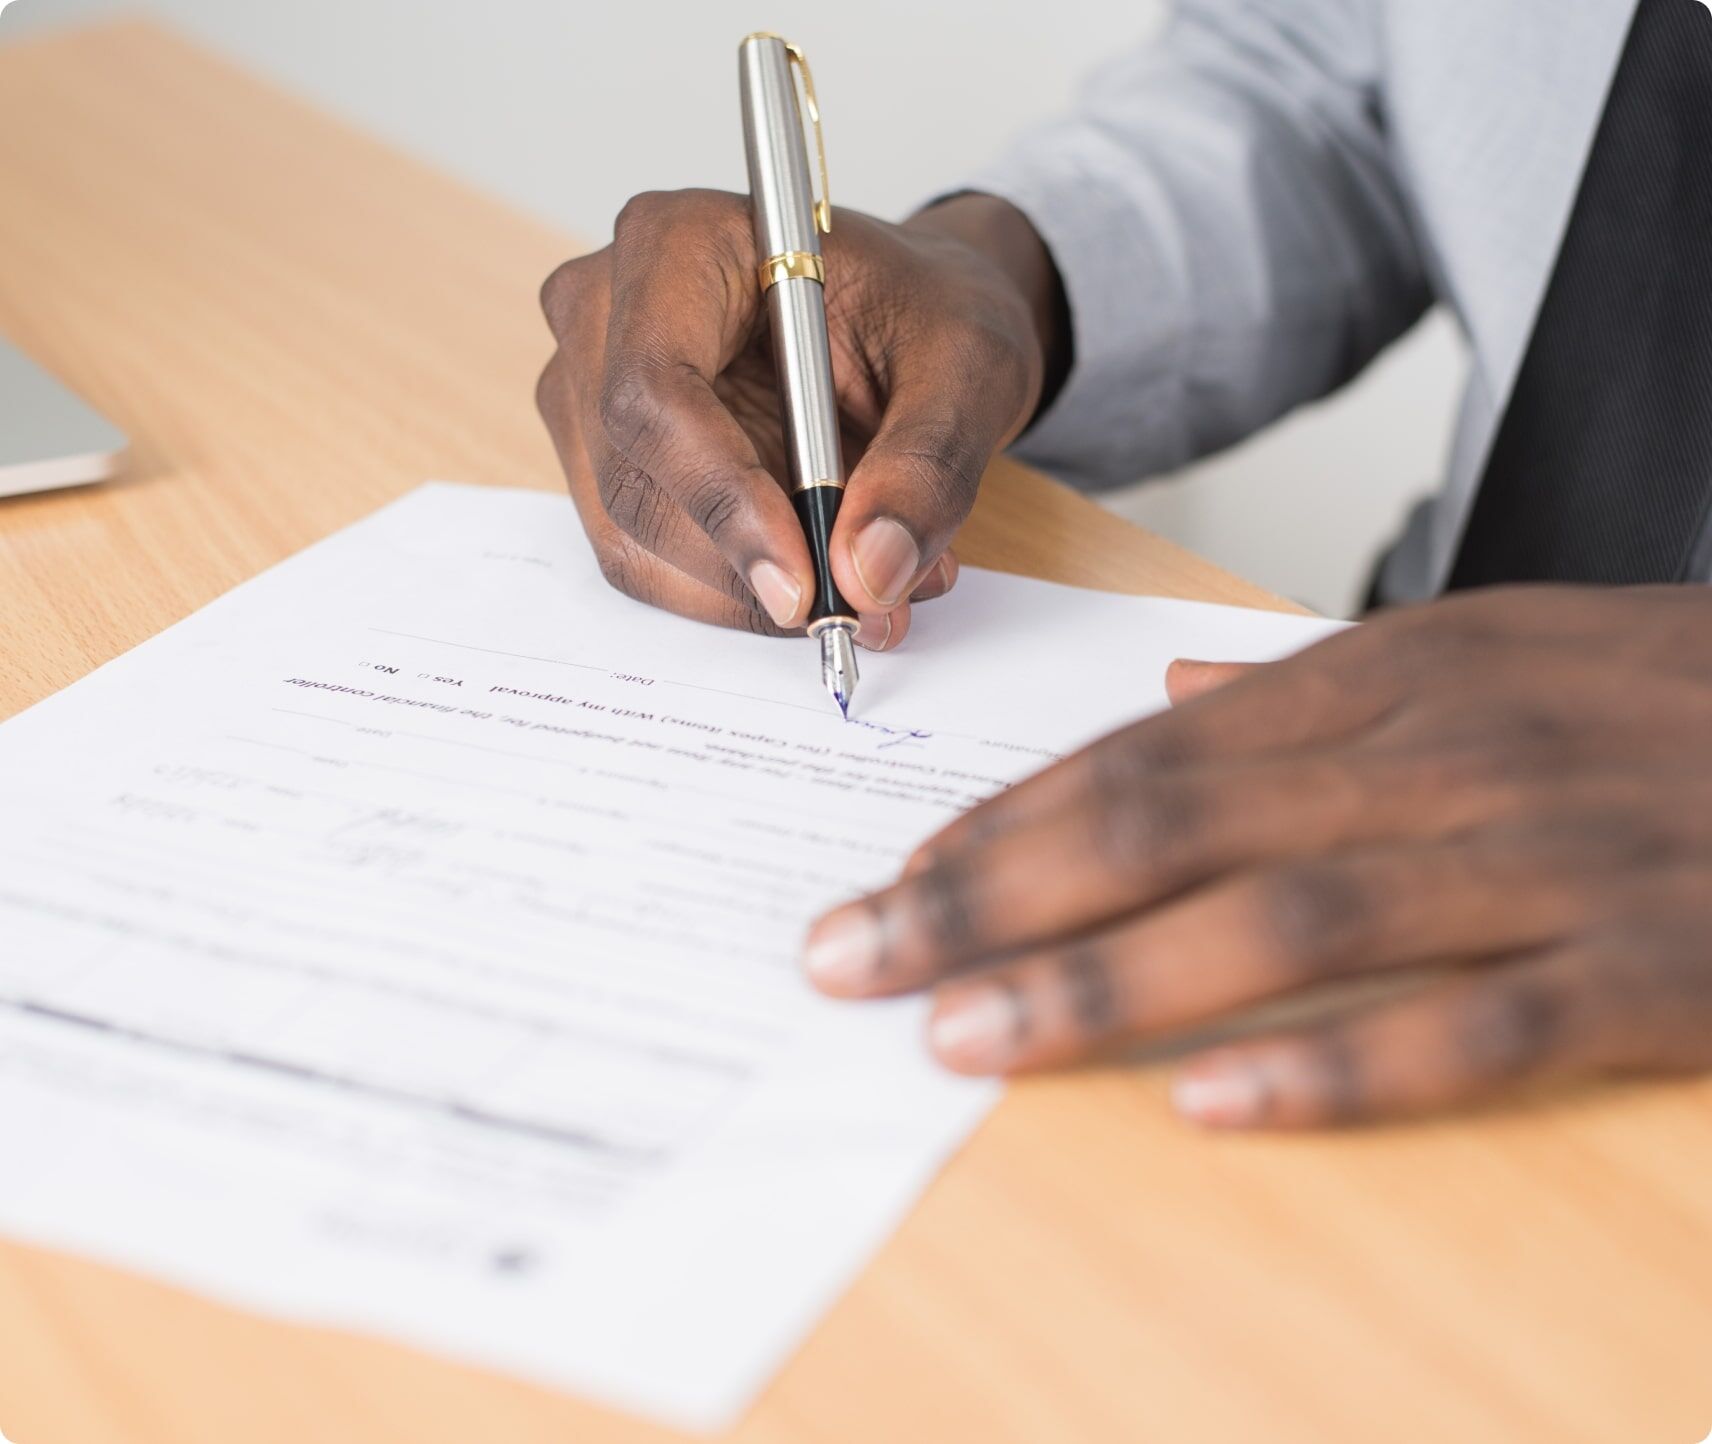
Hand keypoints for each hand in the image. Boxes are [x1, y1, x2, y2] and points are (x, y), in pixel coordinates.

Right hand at [535, 191, 1065, 647]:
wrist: (910, 321)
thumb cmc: (926, 311)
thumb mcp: (968, 369)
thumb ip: (927, 467)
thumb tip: (868, 572)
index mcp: (678, 243)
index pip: (655, 391)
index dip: (722, 498)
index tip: (802, 583)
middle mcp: (605, 312)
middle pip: (635, 482)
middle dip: (748, 567)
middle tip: (864, 605)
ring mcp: (589, 392)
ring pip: (635, 539)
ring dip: (749, 591)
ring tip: (870, 585)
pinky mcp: (608, 461)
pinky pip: (649, 561)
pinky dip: (736, 591)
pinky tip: (821, 571)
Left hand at [802, 586, 1711, 1127]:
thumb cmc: (1666, 698)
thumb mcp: (1490, 649)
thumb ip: (1317, 682)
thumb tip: (1174, 689)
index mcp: (1389, 678)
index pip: (1143, 752)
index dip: (1003, 820)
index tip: (888, 881)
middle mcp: (1436, 757)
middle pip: (1166, 826)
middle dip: (989, 897)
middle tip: (853, 960)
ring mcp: (1539, 863)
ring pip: (1279, 924)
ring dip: (1105, 983)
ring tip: (965, 1039)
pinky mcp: (1645, 970)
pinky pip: (1465, 1029)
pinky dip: (1333, 1070)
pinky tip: (1210, 1107)